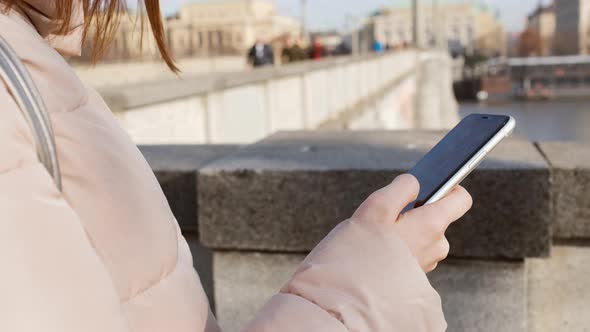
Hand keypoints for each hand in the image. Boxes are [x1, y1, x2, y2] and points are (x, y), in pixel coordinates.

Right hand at [352, 174, 472, 271]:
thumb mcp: (376, 206)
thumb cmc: (360, 249)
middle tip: (387, 217)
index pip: (461, 199)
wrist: (349, 296)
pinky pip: (413, 254)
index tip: (432, 185)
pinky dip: (399, 249)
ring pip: (423, 237)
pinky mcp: (415, 278)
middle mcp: (436, 246)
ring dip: (405, 232)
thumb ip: (401, 187)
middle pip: (437, 218)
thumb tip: (415, 183)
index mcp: (432, 225)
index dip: (449, 187)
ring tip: (378, 238)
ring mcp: (427, 264)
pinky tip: (378, 253)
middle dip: (416, 213)